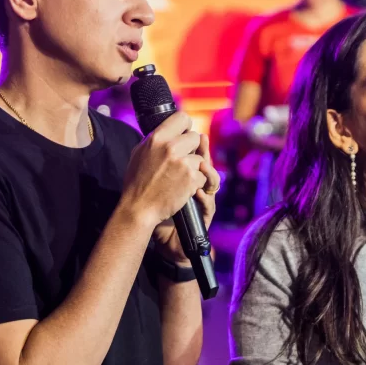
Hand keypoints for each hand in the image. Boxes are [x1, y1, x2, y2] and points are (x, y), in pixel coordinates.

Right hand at [121, 112, 208, 230]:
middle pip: (195, 137)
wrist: (139, 208)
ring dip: (194, 168)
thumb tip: (168, 129)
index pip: (182, 118)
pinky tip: (183, 188)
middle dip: (192, 149)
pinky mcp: (191, 178)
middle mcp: (170, 147)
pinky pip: (202, 175)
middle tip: (183, 160)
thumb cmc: (137, 182)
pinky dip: (196, 183)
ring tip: (179, 177)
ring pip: (200, 158)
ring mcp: (183, 163)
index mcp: (157, 138)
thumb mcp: (139, 153)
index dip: (186, 127)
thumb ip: (155, 139)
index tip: (184, 135)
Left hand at [153, 134, 219, 263]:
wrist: (159, 234)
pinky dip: (204, 197)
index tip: (190, 130)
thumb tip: (152, 136)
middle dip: (203, 152)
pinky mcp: (204, 214)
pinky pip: (208, 203)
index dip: (195, 141)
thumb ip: (158, 161)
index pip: (195, 152)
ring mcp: (203, 198)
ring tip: (202, 167)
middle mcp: (197, 183)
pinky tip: (198, 193)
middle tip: (200, 141)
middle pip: (206, 162)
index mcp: (186, 173)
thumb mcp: (155, 179)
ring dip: (209, 172)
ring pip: (213, 180)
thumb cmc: (155, 206)